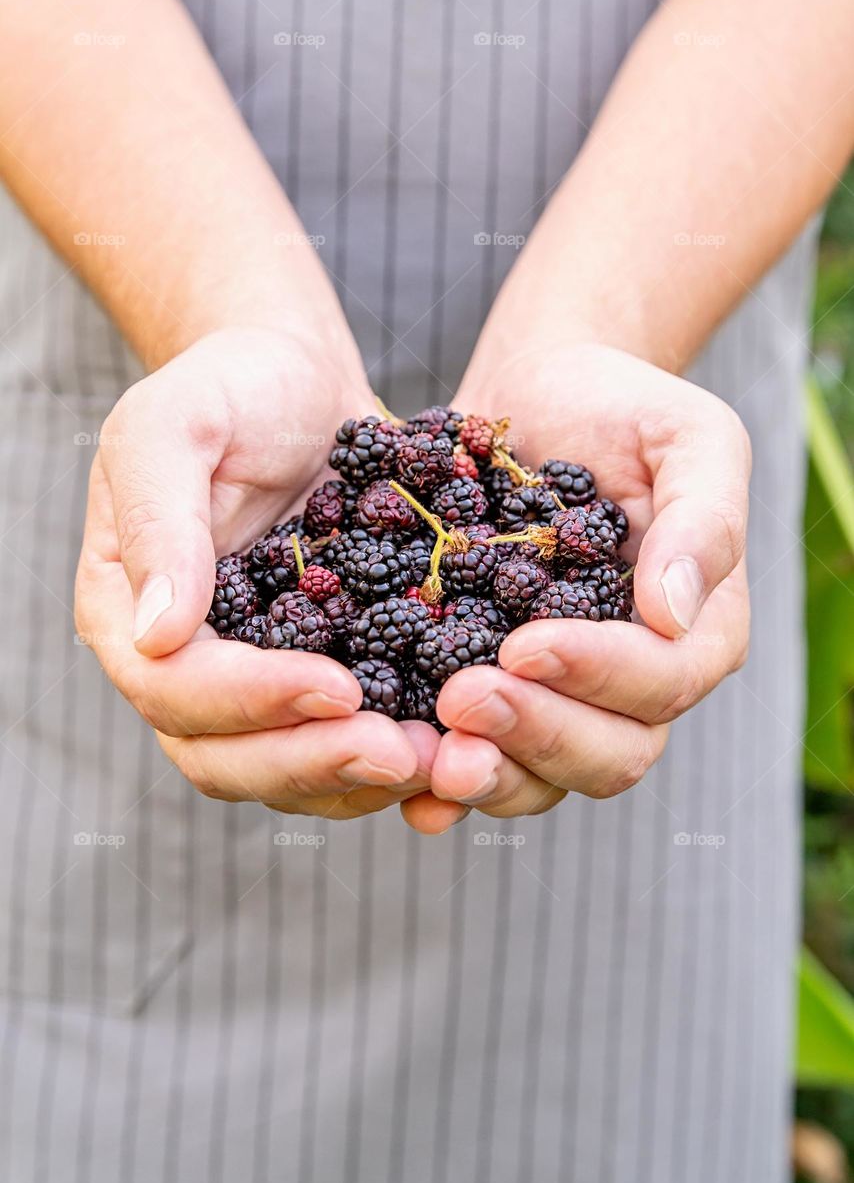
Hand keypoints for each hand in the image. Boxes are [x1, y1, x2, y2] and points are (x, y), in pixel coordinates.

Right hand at [74, 327, 440, 819]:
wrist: (299, 382)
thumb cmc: (230, 387)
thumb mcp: (176, 425)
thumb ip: (159, 522)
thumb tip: (157, 635)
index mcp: (129, 612)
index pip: (174, 690)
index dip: (252, 701)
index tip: (337, 687)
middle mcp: (187, 666)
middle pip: (228, 757)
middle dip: (314, 762)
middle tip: (402, 753)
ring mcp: (256, 681)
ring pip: (291, 769)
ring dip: (364, 776)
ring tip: (445, 761)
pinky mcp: (323, 677)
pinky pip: (347, 740)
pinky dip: (399, 754)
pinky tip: (461, 747)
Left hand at [417, 344, 750, 819]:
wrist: (538, 395)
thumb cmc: (620, 407)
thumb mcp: (686, 437)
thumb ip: (703, 519)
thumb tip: (674, 613)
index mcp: (692, 630)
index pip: (661, 683)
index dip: (599, 675)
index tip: (526, 644)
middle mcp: (631, 683)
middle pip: (609, 755)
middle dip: (536, 735)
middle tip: (462, 700)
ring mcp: (560, 698)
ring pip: (542, 777)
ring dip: (489, 774)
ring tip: (430, 756)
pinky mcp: (493, 691)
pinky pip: (479, 758)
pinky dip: (443, 785)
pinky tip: (406, 787)